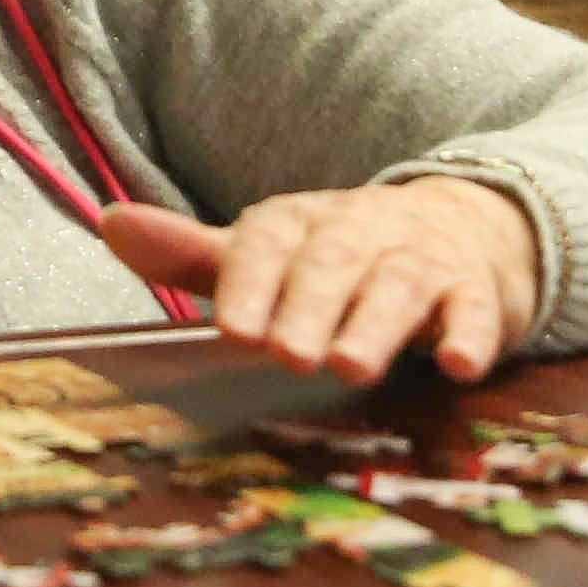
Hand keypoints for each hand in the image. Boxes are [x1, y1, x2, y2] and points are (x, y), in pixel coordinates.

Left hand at [98, 179, 541, 386]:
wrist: (461, 224)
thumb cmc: (341, 257)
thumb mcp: (269, 254)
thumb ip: (194, 255)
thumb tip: (110, 223)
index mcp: (302, 221)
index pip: (270, 241)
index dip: (250, 282)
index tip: (231, 329)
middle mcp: (362, 230)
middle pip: (334, 262)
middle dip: (308, 306)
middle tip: (286, 356)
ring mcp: (423, 258)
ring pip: (400, 284)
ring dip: (376, 323)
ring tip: (350, 366)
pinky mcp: (476, 290)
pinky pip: (477, 309)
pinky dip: (471, 334)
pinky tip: (459, 363)